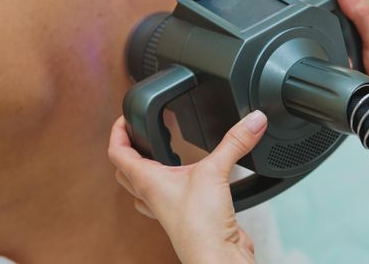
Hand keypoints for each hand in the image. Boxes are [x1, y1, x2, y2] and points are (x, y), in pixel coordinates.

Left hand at [107, 111, 267, 263]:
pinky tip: (182, 179)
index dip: (117, 131)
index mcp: (148, 181)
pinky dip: (167, 184)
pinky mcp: (182, 214)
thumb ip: (235, 142)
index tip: (123, 118)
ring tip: (152, 154)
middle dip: (126, 150)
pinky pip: (165, 197)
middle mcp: (152, 194)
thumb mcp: (215, 172)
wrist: (215, 257)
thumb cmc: (200, 225)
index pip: (117, 152)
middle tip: (134, 134)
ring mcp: (165, 207)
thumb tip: (252, 120)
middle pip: (125, 171)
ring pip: (141, 186)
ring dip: (141, 170)